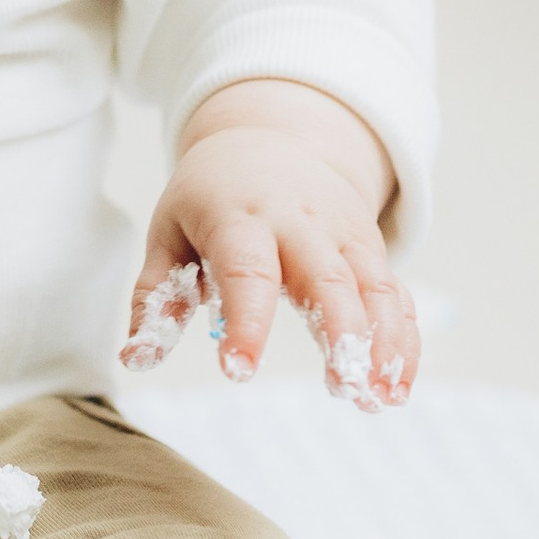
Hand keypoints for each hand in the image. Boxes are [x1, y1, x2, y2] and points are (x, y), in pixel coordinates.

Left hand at [121, 79, 415, 408]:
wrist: (269, 139)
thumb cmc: (211, 198)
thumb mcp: (170, 232)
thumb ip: (155, 297)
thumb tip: (134, 358)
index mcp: (240, 216)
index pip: (246, 270)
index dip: (245, 322)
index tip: (238, 372)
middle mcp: (299, 222)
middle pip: (328, 277)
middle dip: (343, 334)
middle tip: (346, 391)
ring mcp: (342, 233)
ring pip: (374, 285)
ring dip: (385, 342)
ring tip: (379, 399)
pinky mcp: (369, 247)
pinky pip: (395, 292)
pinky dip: (403, 338)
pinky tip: (396, 385)